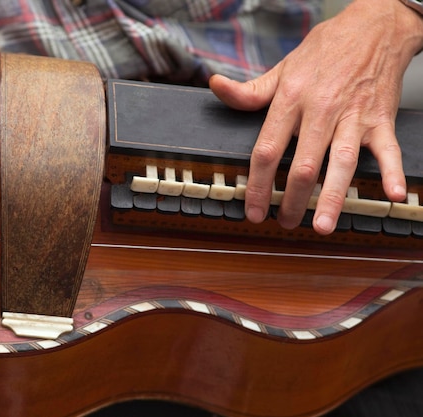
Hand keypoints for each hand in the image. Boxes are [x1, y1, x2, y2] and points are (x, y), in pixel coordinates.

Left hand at [209, 0, 422, 234]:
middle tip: (284, 222)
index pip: (267, 149)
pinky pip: (388, 149)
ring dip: (331, 197)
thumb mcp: (282, 69)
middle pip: (302, 164)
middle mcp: (321, 110)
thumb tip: (216, 87)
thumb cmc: (325, 50)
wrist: (374, 26)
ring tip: (322, 226)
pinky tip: (394, 195)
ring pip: (340, 162)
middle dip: (291, 200)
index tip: (253, 209)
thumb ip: (249, 91)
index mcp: (291, 99)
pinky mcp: (381, 119)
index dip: (256, 184)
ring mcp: (353, 116)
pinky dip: (393, 172)